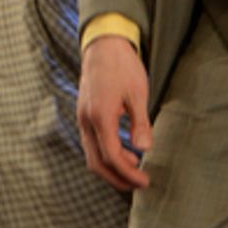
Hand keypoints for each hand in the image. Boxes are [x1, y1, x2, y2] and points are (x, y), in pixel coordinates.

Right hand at [77, 34, 152, 191]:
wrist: (103, 45)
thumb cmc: (122, 66)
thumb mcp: (137, 92)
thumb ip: (140, 122)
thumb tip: (144, 148)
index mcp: (100, 116)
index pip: (111, 156)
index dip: (128, 174)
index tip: (144, 180)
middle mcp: (86, 121)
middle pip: (97, 163)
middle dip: (117, 178)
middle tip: (139, 183)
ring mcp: (82, 118)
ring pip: (92, 155)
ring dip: (111, 168)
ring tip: (134, 169)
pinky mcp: (84, 115)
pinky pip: (91, 144)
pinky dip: (106, 155)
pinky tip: (124, 151)